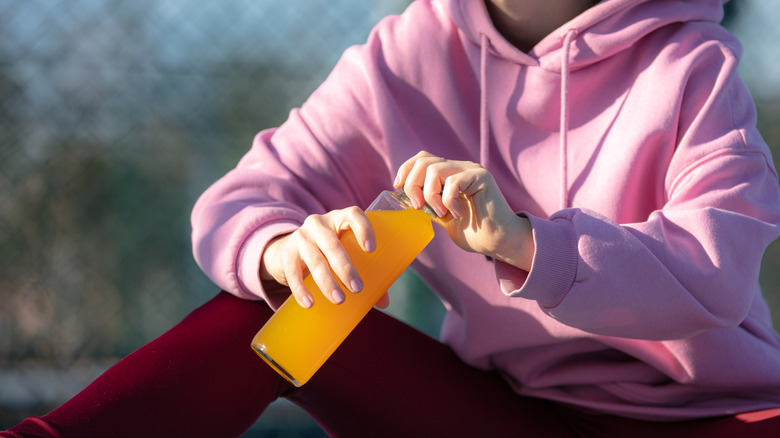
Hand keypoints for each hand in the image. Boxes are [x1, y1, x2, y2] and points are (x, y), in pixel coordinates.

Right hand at [260, 207, 388, 308]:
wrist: (288, 250)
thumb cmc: (327, 252)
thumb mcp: (345, 253)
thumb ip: (366, 271)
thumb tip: (383, 301)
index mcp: (339, 219)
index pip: (353, 215)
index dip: (363, 229)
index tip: (371, 250)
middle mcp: (319, 224)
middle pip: (332, 244)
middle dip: (346, 268)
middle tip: (357, 288)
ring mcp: (301, 237)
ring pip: (315, 259)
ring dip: (327, 281)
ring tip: (339, 299)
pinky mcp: (286, 253)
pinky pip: (293, 272)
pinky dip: (301, 289)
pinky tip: (310, 303)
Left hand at [394, 151, 533, 270]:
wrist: (499, 242)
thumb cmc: (474, 232)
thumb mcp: (442, 216)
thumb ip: (427, 204)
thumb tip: (406, 199)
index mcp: (450, 173)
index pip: (421, 158)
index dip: (406, 169)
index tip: (397, 187)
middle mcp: (460, 167)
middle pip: (424, 161)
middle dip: (413, 185)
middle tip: (419, 207)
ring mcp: (471, 170)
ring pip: (435, 170)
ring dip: (430, 195)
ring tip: (441, 213)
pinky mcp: (481, 177)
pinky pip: (453, 181)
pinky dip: (448, 200)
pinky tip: (457, 214)